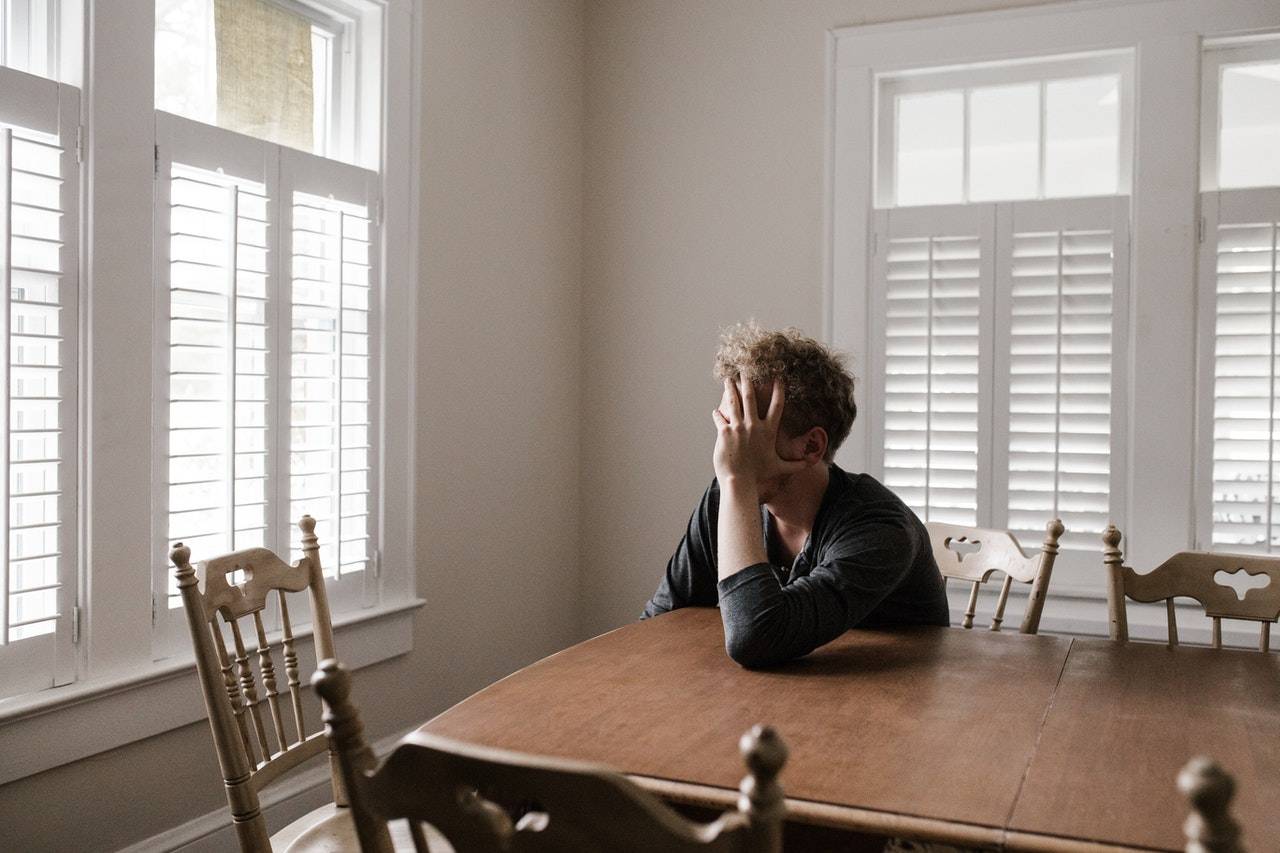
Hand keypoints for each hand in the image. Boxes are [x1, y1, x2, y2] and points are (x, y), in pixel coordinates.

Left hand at [711, 376, 806, 491]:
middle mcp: (753, 425)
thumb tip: (810, 465)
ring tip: (728, 379)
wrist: (740, 481)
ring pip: (733, 402)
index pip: (777, 406)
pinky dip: (718, 414)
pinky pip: (720, 418)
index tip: (778, 378)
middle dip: (748, 381)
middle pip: (750, 397)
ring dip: (730, 389)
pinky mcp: (724, 432)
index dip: (778, 390)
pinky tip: (715, 411)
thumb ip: (795, 465)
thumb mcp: (779, 468)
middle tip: (745, 369)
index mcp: (768, 430)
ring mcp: (738, 427)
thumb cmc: (759, 476)